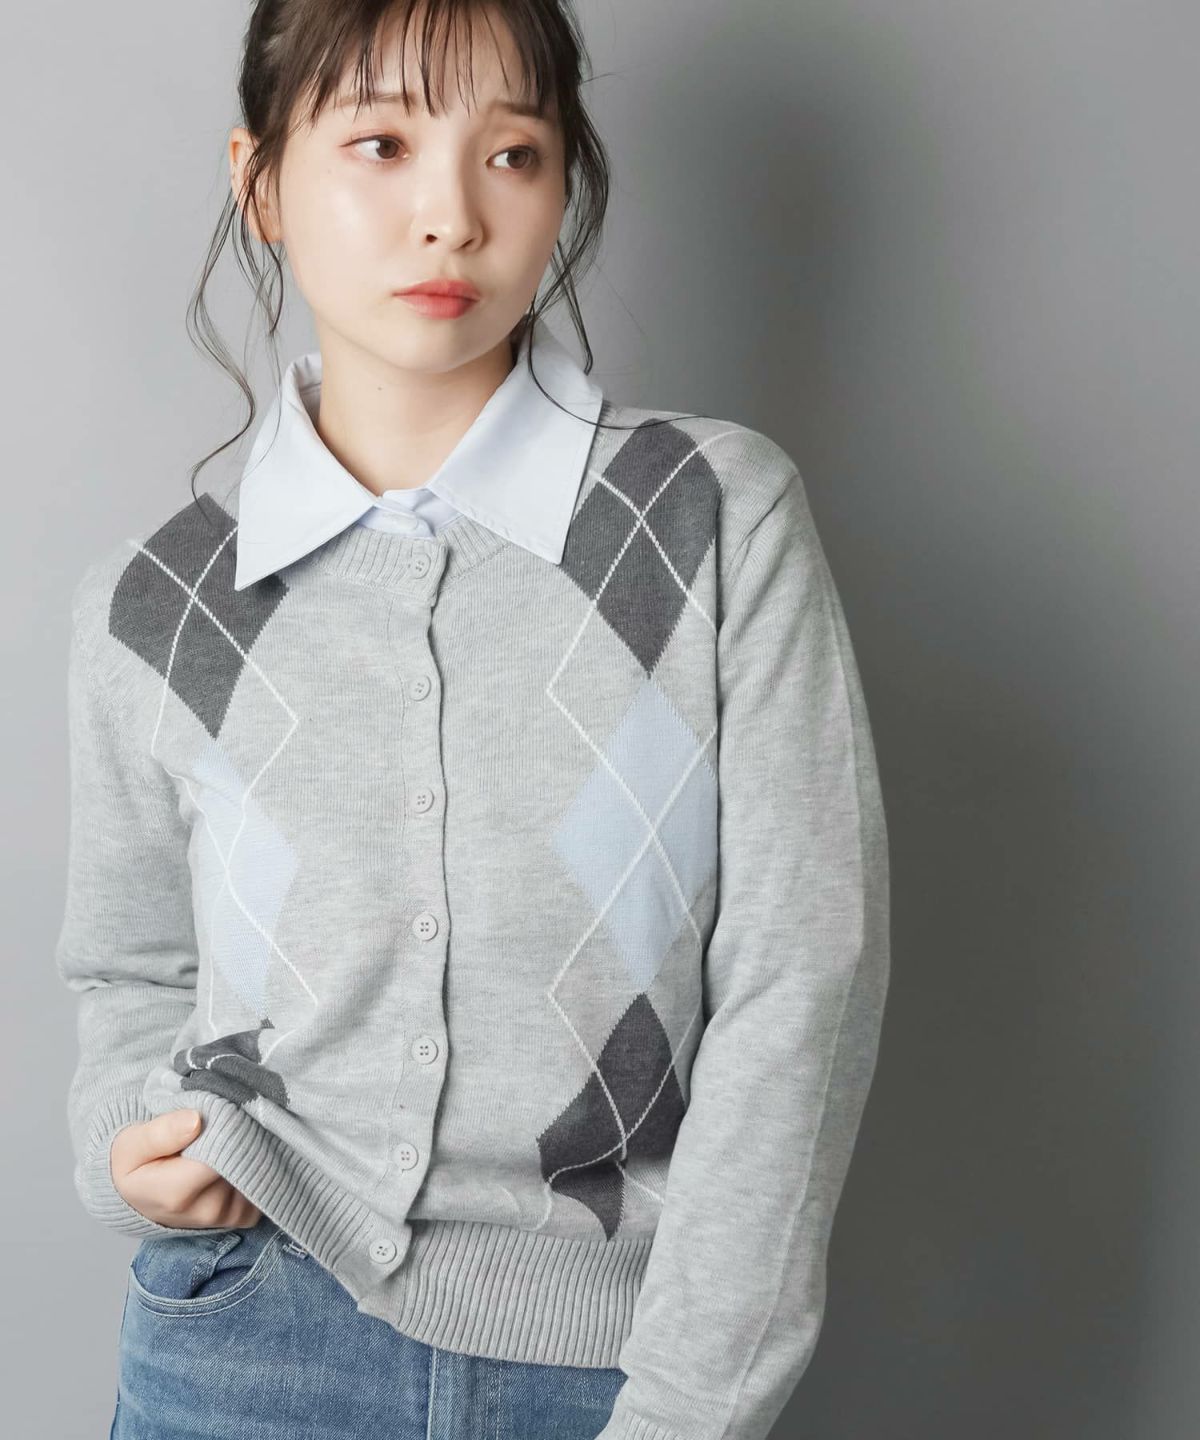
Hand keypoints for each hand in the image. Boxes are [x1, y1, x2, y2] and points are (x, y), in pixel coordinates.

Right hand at [110, 1109, 262, 1228]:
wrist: (139, 1197)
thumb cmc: (134, 1164)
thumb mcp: (132, 1144)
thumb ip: (161, 1132)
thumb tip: (196, 1120)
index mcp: (177, 1193)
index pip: (222, 1150)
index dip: (228, 1123)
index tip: (221, 1106)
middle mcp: (208, 1210)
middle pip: (242, 1159)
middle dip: (242, 1133)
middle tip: (227, 1114)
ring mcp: (228, 1215)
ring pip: (256, 1168)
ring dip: (250, 1147)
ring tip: (229, 1134)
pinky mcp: (243, 1216)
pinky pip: (263, 1182)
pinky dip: (255, 1163)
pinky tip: (236, 1152)